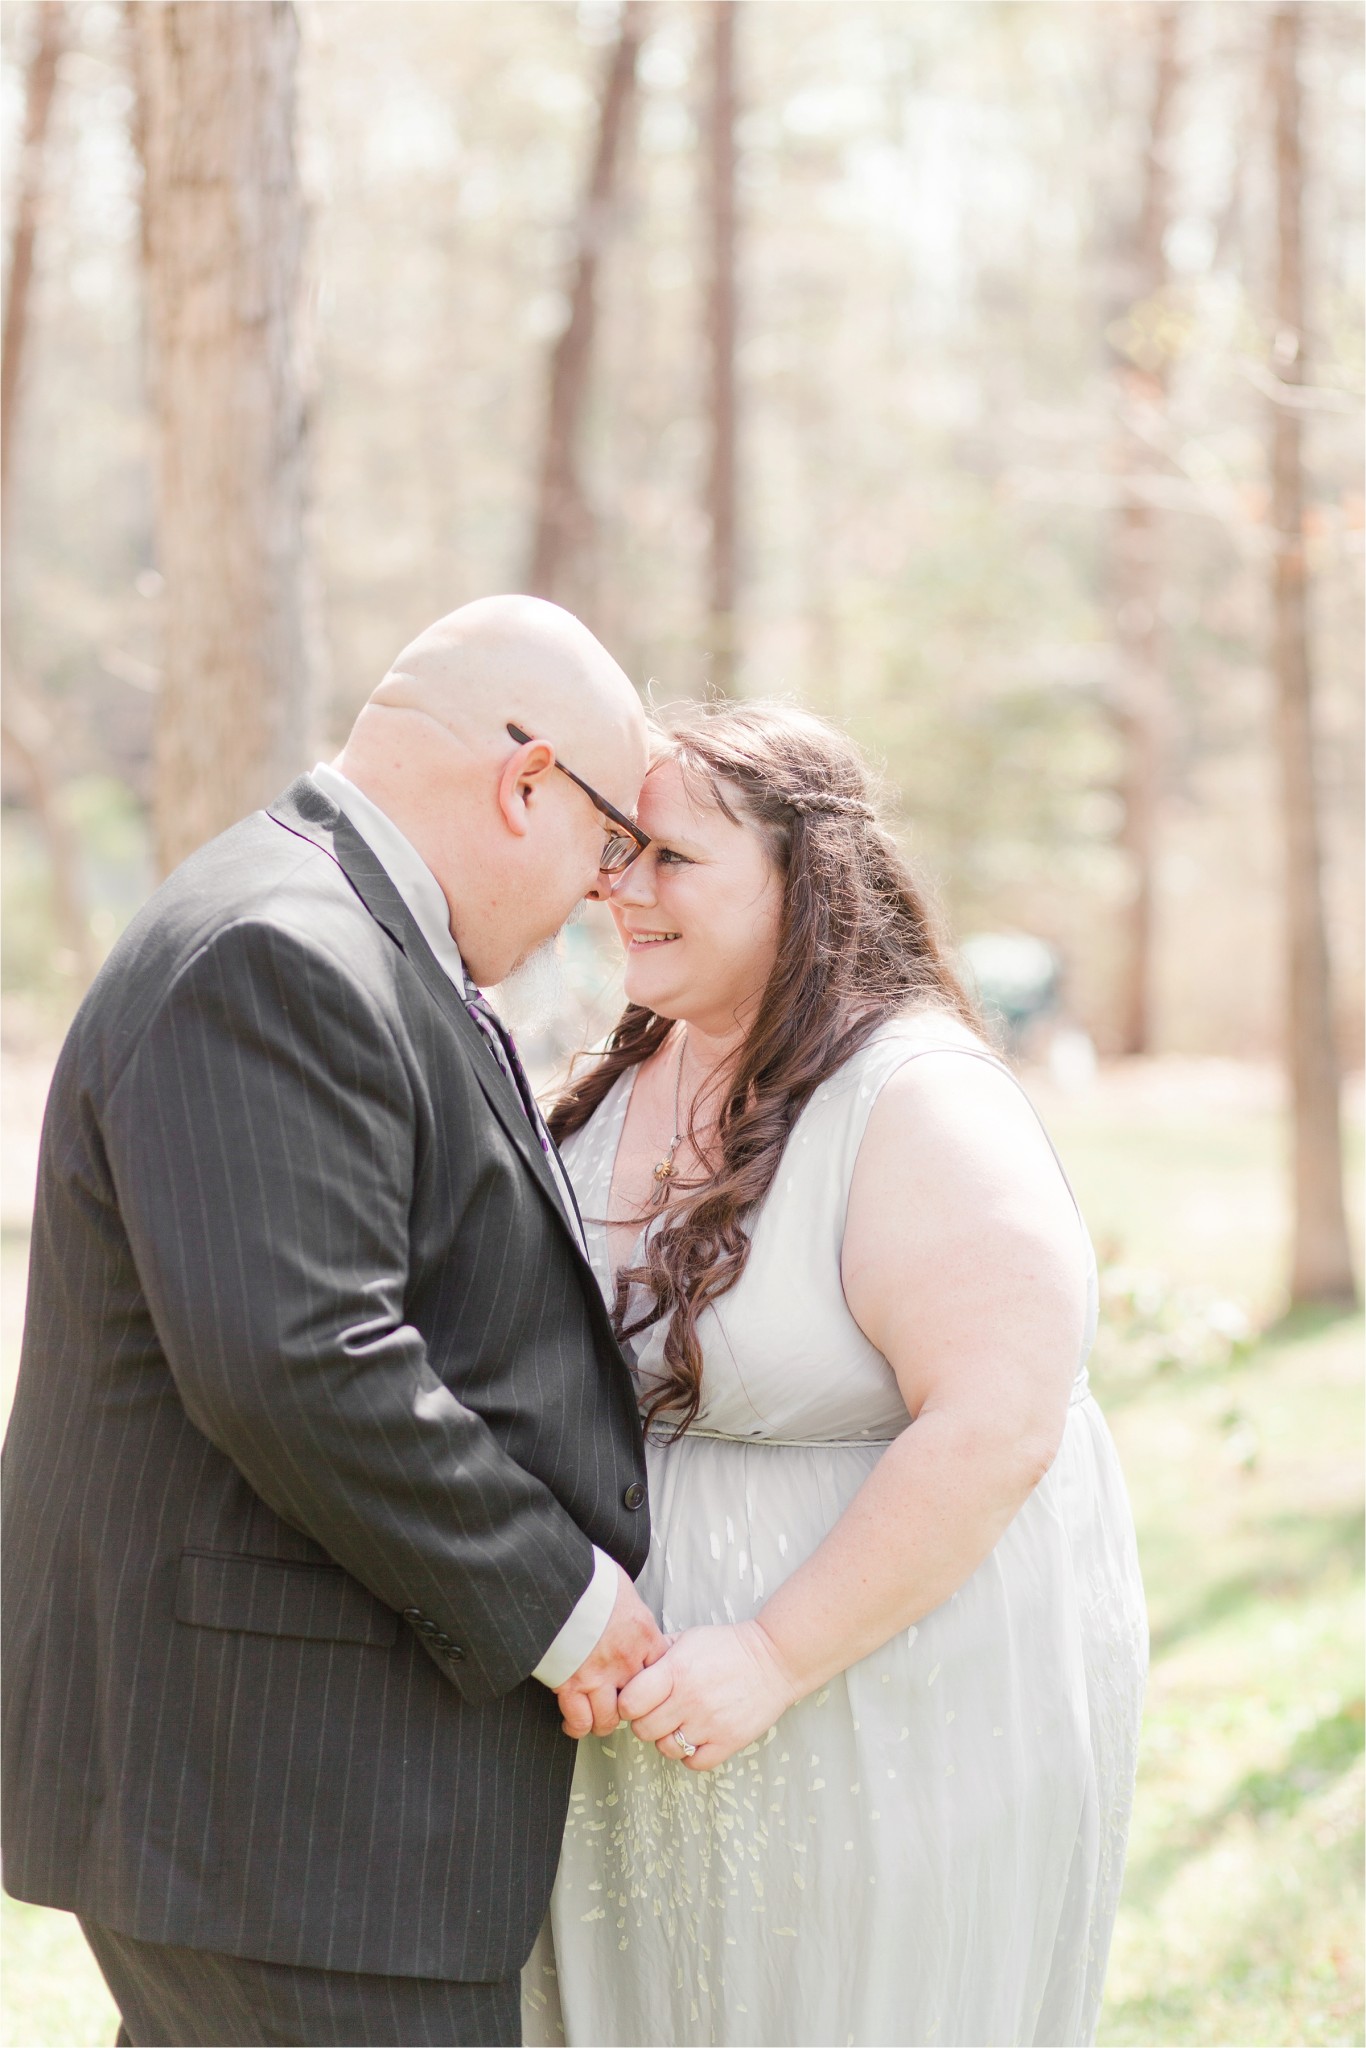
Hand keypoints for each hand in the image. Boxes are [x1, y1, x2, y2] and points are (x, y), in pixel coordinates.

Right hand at [555, 1564, 666, 1738]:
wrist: (555, 1580)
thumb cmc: (588, 1580)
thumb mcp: (623, 1590)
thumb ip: (631, 1613)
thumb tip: (628, 1616)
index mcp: (643, 1635)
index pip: (661, 1674)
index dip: (654, 1685)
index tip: (645, 1687)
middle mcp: (626, 1660)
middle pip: (639, 1702)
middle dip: (630, 1708)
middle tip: (622, 1707)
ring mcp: (598, 1675)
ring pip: (610, 1718)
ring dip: (604, 1722)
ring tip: (599, 1720)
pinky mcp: (570, 1684)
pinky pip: (579, 1720)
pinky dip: (577, 1726)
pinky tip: (575, 1724)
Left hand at [617, 1620, 798, 1771]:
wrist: (775, 1659)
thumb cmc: (729, 1646)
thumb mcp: (689, 1638)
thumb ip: (658, 1652)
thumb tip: (631, 1666)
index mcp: (675, 1670)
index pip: (630, 1702)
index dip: (628, 1703)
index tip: (636, 1700)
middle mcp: (689, 1700)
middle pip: (644, 1730)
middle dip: (645, 1721)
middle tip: (658, 1711)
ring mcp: (709, 1724)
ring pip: (666, 1749)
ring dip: (668, 1739)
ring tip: (680, 1723)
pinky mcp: (728, 1742)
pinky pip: (694, 1763)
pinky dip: (691, 1755)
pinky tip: (697, 1736)